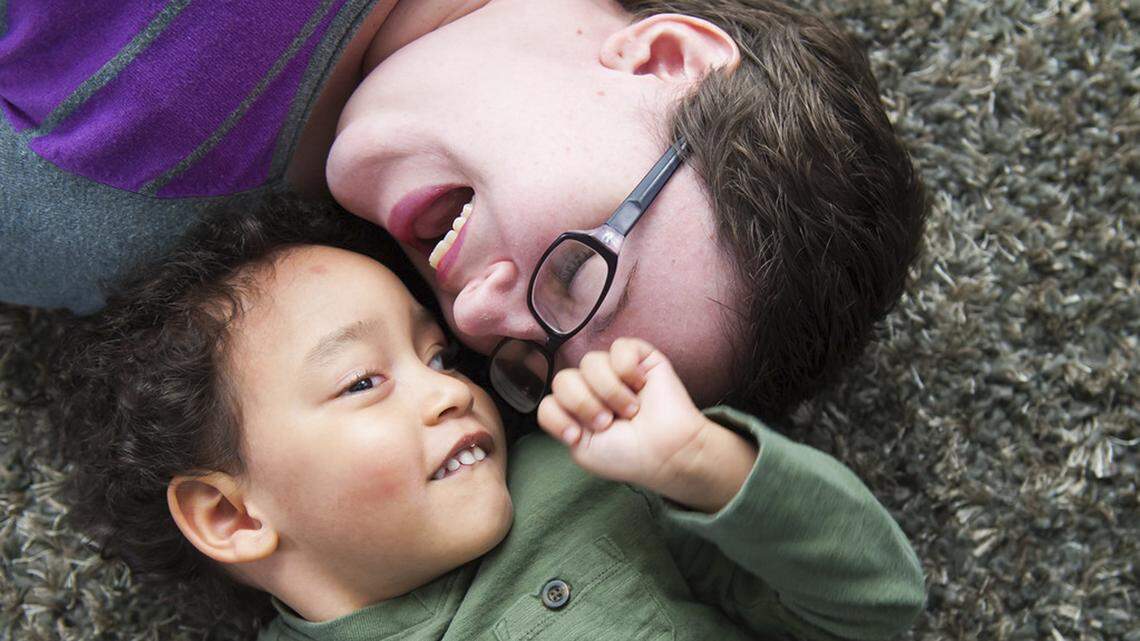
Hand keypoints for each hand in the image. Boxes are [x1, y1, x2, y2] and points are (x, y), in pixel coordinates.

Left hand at [535, 338, 708, 491]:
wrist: (665, 451)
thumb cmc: (627, 455)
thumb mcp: (582, 449)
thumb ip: (559, 421)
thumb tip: (557, 399)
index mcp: (576, 410)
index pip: (548, 401)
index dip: (560, 418)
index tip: (578, 436)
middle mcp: (592, 388)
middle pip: (564, 380)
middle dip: (584, 404)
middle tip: (608, 422)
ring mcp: (614, 371)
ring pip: (590, 363)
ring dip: (609, 391)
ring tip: (631, 410)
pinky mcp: (639, 357)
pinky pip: (619, 347)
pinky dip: (627, 369)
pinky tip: (641, 385)